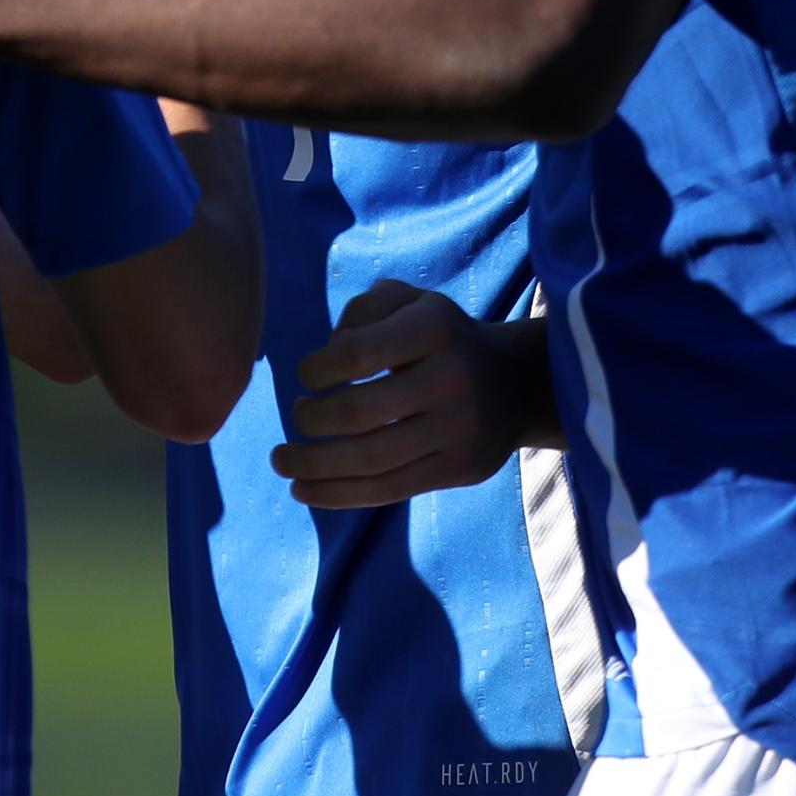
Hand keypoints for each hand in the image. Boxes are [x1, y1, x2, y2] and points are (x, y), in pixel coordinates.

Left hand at [270, 283, 558, 507]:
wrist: (514, 383)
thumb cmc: (438, 336)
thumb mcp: (408, 301)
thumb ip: (363, 311)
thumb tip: (330, 353)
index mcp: (434, 327)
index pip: (359, 353)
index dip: (319, 368)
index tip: (306, 375)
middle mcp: (450, 378)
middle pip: (361, 413)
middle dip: (312, 420)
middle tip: (295, 416)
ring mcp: (457, 430)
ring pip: (371, 460)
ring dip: (314, 465)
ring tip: (282, 461)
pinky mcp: (457, 470)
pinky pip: (389, 490)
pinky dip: (339, 494)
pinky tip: (305, 489)